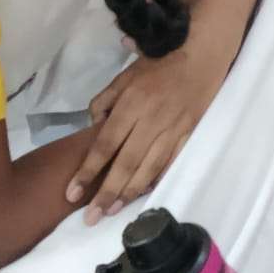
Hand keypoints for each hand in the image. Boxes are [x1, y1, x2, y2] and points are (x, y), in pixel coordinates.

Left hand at [65, 32, 229, 224]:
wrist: (201, 53)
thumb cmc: (159, 63)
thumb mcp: (125, 75)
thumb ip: (105, 101)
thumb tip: (93, 126)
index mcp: (131, 104)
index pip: (105, 145)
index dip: (87, 171)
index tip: (72, 193)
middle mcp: (150, 121)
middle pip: (125, 163)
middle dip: (106, 193)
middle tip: (90, 218)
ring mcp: (172, 129)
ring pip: (148, 168)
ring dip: (129, 192)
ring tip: (112, 211)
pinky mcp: (188, 133)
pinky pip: (170, 162)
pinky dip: (157, 179)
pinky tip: (144, 193)